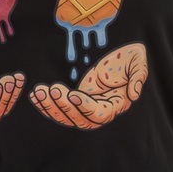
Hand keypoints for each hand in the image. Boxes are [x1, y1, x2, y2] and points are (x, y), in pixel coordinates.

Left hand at [30, 43, 147, 128]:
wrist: (119, 51)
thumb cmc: (129, 56)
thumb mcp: (137, 62)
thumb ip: (137, 77)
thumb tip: (133, 95)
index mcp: (116, 104)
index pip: (100, 114)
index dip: (86, 107)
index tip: (72, 93)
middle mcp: (100, 109)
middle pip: (80, 120)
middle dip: (63, 107)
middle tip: (51, 89)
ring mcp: (86, 105)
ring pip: (66, 117)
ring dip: (50, 107)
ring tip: (39, 92)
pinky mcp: (75, 98)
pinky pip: (59, 107)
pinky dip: (46, 104)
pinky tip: (34, 95)